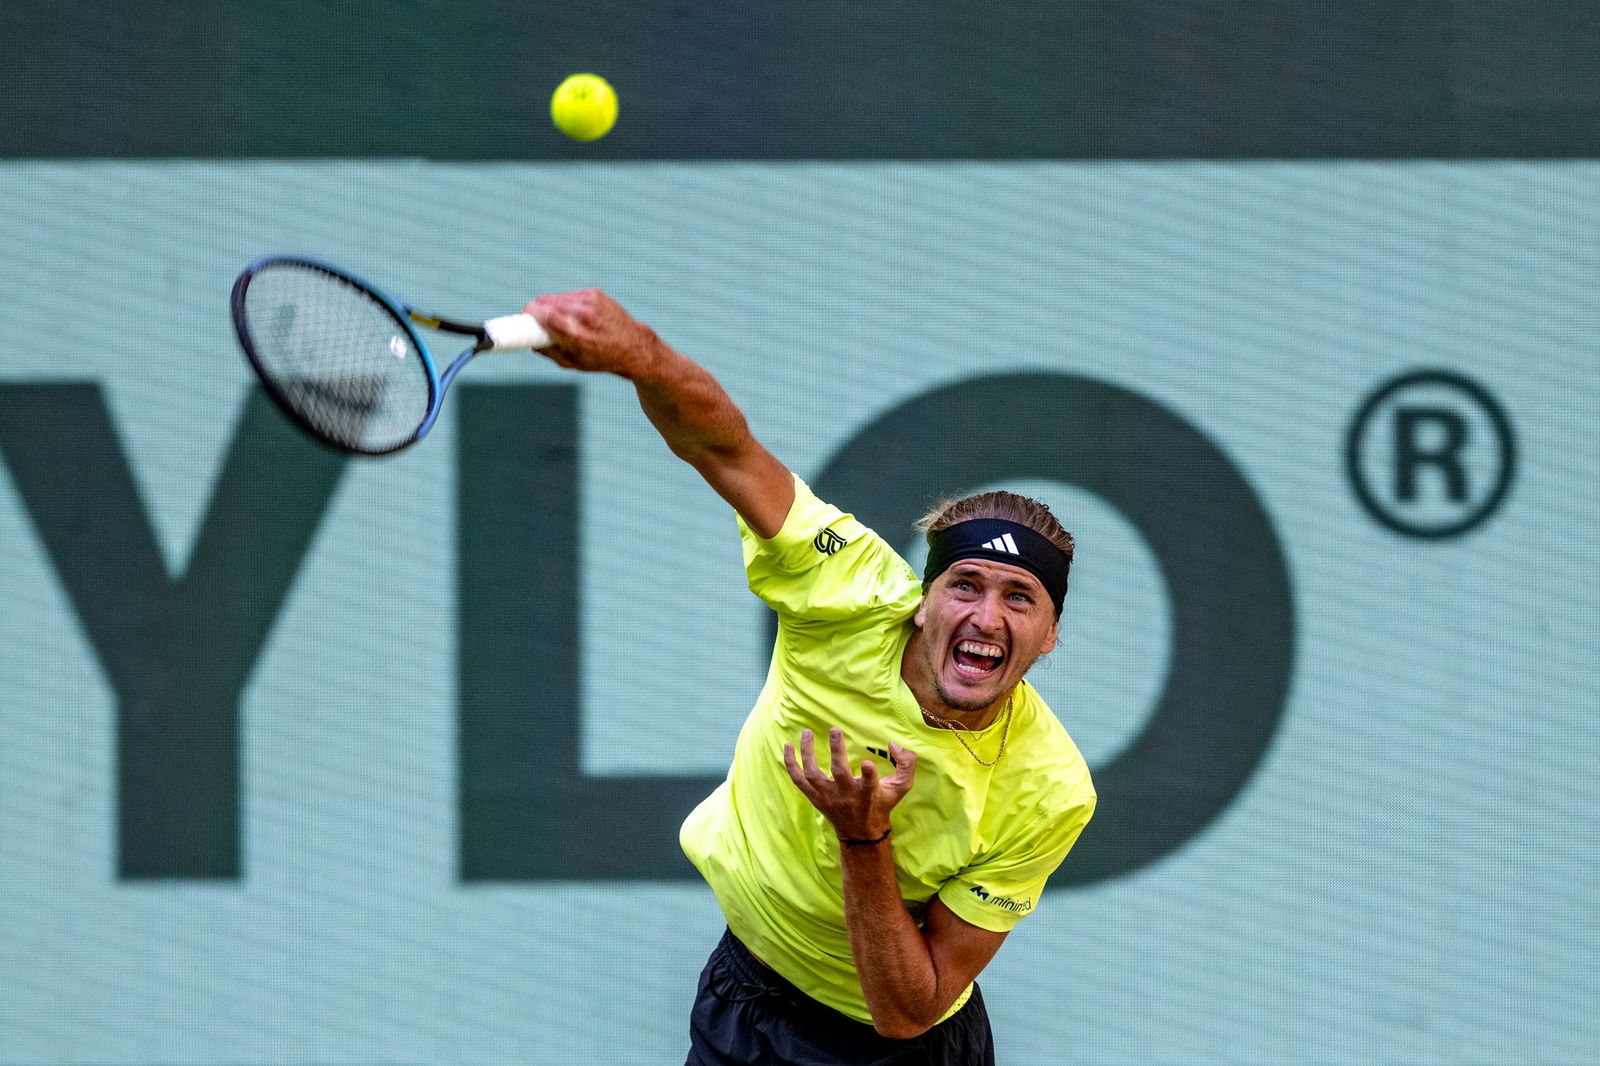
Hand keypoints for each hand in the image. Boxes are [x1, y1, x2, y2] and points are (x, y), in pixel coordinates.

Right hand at [522, 289, 661, 377]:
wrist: (634, 347)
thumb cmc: (601, 359)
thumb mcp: (572, 363)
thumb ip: (548, 351)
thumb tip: (529, 341)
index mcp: (575, 334)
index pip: (540, 312)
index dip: (526, 314)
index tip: (522, 319)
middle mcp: (582, 314)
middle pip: (544, 301)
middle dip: (537, 310)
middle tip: (538, 322)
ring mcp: (590, 301)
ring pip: (556, 297)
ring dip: (552, 307)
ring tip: (560, 321)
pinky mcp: (594, 293)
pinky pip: (569, 295)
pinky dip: (567, 304)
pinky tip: (576, 315)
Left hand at [784, 727, 917, 840]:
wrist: (861, 833)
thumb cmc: (881, 804)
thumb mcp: (901, 788)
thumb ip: (906, 764)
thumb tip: (894, 744)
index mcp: (869, 795)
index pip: (870, 785)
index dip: (869, 775)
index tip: (866, 762)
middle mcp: (847, 796)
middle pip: (838, 773)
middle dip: (836, 752)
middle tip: (835, 730)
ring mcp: (828, 797)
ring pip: (813, 775)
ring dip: (808, 753)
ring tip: (807, 732)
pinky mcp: (815, 798)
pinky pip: (798, 780)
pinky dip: (791, 763)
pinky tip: (788, 746)